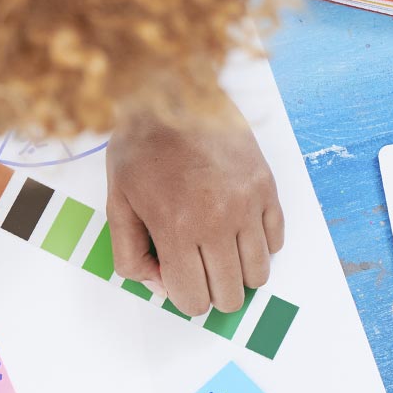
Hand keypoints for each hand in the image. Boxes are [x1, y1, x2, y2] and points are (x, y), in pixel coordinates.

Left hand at [105, 92, 284, 315]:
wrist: (172, 94)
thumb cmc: (140, 147)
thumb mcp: (117, 202)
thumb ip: (130, 253)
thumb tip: (158, 284)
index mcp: (176, 229)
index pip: (192, 299)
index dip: (183, 297)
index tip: (176, 278)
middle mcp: (218, 222)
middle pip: (230, 295)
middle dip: (211, 292)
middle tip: (196, 268)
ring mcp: (248, 204)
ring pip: (259, 274)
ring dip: (237, 273)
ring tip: (216, 250)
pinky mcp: (267, 186)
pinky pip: (276, 240)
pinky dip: (258, 245)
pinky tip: (235, 228)